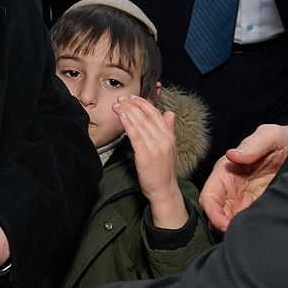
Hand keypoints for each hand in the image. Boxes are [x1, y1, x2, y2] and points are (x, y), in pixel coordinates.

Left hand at [114, 95, 187, 229]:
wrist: (164, 190)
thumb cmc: (163, 170)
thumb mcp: (170, 147)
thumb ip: (169, 129)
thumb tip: (170, 113)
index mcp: (169, 137)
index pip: (156, 114)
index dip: (143, 103)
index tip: (132, 97)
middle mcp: (163, 140)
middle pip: (146, 117)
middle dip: (132, 105)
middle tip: (121, 98)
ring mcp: (155, 148)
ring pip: (139, 125)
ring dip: (127, 112)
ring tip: (117, 105)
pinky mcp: (145, 156)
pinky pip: (135, 137)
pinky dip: (128, 125)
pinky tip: (122, 117)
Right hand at [201, 123, 287, 232]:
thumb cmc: (281, 139)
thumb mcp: (269, 137)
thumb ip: (252, 146)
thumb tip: (232, 154)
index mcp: (226, 172)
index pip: (209, 197)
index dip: (213, 213)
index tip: (225, 225)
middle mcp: (231, 188)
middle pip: (215, 213)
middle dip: (221, 227)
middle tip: (237, 236)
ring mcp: (243, 199)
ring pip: (228, 221)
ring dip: (233, 230)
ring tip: (247, 238)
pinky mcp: (257, 207)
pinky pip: (245, 222)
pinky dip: (246, 230)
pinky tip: (257, 234)